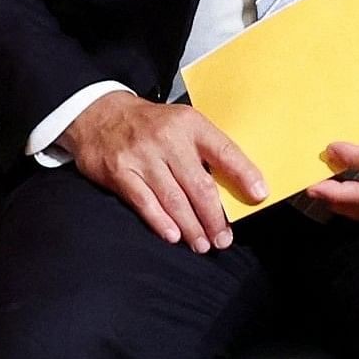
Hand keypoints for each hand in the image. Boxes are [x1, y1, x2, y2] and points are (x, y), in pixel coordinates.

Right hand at [62, 91, 255, 250]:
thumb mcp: (184, 123)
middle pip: (199, 185)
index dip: (244, 173)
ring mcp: (142, 156)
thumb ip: (206, 149)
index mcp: (191, 125)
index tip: (259, 194)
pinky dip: (161, 222)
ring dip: (191, 226)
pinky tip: (174, 236)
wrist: (100, 114)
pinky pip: (144, 202)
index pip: (224, 151)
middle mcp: (168, 139)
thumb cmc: (152, 124)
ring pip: (173, 199)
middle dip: (214, 217)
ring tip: (202, 244)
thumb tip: (237, 185)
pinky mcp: (120, 171)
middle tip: (224, 239)